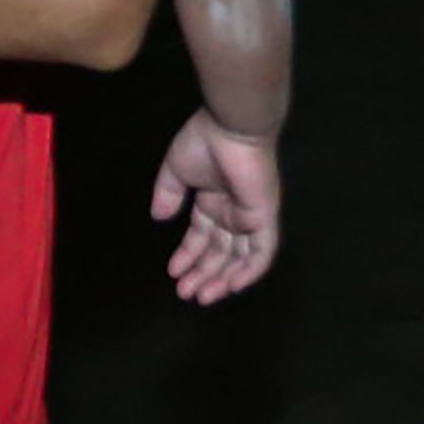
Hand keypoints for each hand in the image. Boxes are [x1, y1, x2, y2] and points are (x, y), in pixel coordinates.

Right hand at [150, 112, 282, 302]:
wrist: (231, 127)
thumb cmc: (204, 142)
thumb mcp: (175, 170)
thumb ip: (167, 194)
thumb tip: (158, 217)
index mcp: (214, 199)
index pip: (203, 236)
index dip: (188, 256)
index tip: (173, 272)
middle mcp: (234, 211)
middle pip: (220, 252)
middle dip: (202, 273)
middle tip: (185, 292)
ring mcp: (251, 216)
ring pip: (239, 257)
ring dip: (221, 278)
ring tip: (201, 295)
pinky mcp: (265, 218)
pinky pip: (262, 252)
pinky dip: (248, 272)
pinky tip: (230, 287)